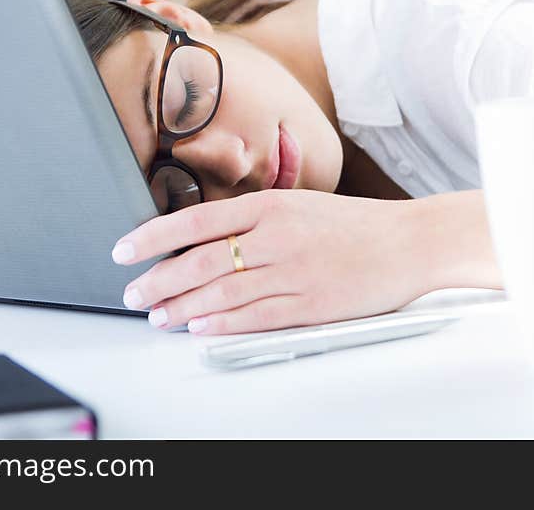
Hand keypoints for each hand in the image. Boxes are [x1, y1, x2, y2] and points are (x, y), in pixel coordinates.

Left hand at [111, 189, 478, 334]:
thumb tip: (203, 239)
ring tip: (157, 317)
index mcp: (272, 205)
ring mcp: (293, 272)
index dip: (154, 237)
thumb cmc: (355, 224)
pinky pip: (256, 317)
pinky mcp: (310, 305)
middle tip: (133, 294)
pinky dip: (222, 324)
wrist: (409, 242)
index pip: (197, 220)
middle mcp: (277, 236)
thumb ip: (255, 219)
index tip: (124, 250)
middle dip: (159, 279)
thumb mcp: (300, 205)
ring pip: (222, 292)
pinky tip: (198, 328)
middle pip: (202, 260)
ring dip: (182, 307)